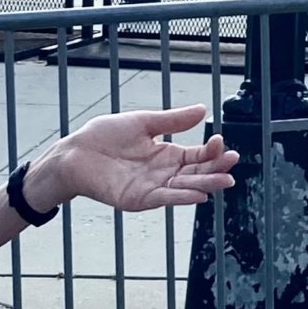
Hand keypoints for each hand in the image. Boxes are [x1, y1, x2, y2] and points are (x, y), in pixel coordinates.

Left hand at [25, 106, 233, 215]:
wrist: (75, 153)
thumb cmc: (104, 136)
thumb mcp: (143, 123)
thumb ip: (173, 121)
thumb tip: (203, 109)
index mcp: (167, 154)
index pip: (197, 155)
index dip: (211, 150)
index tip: (222, 142)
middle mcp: (163, 173)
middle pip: (196, 173)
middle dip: (216, 169)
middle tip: (232, 162)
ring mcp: (152, 188)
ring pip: (185, 187)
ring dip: (206, 185)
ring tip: (225, 181)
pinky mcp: (138, 199)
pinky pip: (164, 198)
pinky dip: (182, 197)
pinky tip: (199, 194)